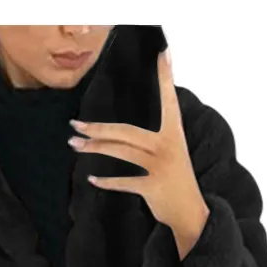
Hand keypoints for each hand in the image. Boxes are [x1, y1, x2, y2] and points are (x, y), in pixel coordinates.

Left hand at [68, 47, 209, 259]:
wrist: (191, 214)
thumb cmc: (176, 182)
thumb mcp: (172, 154)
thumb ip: (153, 141)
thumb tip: (120, 133)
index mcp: (174, 134)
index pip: (169, 100)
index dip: (165, 77)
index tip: (163, 52)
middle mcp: (168, 146)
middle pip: (126, 131)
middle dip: (97, 128)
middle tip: (74, 124)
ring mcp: (161, 167)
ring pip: (121, 152)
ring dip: (95, 149)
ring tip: (75, 146)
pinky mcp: (153, 188)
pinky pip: (124, 182)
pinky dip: (107, 182)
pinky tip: (92, 178)